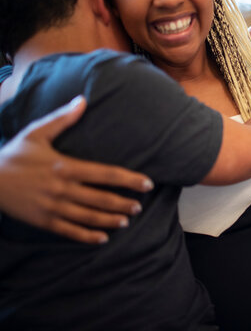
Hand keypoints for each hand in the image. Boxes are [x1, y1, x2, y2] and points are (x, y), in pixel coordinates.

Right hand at [0, 96, 153, 243]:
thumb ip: (62, 118)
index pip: (106, 174)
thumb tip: (83, 100)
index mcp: (66, 166)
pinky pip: (70, 231)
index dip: (129, 180)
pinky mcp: (44, 221)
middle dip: (124, 204)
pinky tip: (103, 239)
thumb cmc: (14, 154)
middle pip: (102, 199)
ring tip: (126, 221)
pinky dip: (88, 236)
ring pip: (89, 217)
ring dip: (110, 220)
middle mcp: (63, 189)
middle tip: (139, 207)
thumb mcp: (37, 132)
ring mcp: (53, 207)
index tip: (147, 184)